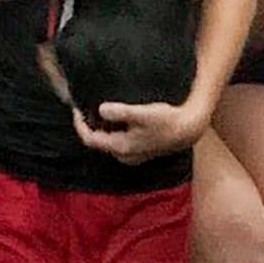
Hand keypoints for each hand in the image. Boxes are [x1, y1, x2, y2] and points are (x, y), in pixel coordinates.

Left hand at [71, 95, 208, 164]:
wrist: (188, 130)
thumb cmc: (166, 120)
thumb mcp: (143, 114)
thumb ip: (121, 112)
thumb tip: (101, 110)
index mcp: (121, 147)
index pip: (91, 139)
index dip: (79, 125)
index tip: (76, 109)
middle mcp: (124, 155)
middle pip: (98, 142)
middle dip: (89, 126)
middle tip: (84, 107)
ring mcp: (132, 155)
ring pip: (108, 142)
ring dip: (101, 128)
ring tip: (97, 110)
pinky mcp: (140, 150)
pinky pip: (118, 141)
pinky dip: (112, 130)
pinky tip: (115, 118)